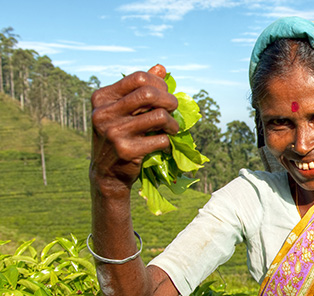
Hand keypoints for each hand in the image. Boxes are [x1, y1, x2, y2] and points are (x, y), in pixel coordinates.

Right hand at [90, 64, 178, 194]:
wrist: (107, 173)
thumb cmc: (119, 135)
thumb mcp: (122, 110)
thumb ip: (139, 89)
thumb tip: (161, 67)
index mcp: (101, 98)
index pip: (138, 78)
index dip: (159, 83)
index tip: (165, 93)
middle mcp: (103, 113)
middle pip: (149, 94)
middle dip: (170, 100)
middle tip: (174, 109)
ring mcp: (114, 132)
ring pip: (159, 116)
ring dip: (173, 123)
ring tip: (172, 129)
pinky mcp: (126, 150)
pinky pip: (161, 139)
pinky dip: (168, 141)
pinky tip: (165, 145)